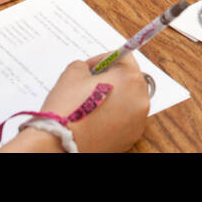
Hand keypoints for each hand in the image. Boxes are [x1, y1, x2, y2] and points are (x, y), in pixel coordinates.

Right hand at [5, 54, 149, 152]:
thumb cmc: (68, 107)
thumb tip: (92, 69)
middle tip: (91, 84)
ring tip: (93, 102)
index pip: (124, 58)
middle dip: (112, 78)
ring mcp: (139, 119)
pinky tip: (97, 118)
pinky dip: (116, 115)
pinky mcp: (133, 136)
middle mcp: (141, 98)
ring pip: (129, 99)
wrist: (61, 143)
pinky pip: (127, 118)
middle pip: (130, 79)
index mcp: (130, 78)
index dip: (104, 60)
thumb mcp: (73, 72)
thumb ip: (88, 64)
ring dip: (115, 97)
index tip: (92, 67)